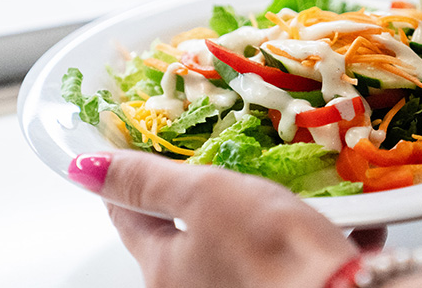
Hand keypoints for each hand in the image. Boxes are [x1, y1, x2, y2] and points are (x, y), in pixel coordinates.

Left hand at [69, 150, 362, 287]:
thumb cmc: (273, 249)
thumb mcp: (204, 196)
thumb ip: (147, 180)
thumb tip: (85, 167)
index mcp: (165, 269)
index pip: (128, 217)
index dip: (127, 181)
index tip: (127, 151)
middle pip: (185, 232)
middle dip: (203, 196)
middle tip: (218, 162)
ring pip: (240, 244)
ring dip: (261, 216)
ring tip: (284, 190)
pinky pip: (289, 260)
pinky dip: (308, 239)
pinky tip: (336, 223)